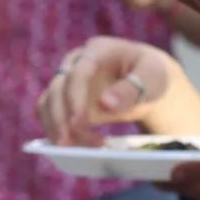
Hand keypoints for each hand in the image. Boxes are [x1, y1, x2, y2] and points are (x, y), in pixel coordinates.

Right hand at [36, 36, 199, 147]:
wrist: (145, 80)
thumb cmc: (150, 75)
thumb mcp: (151, 79)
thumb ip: (131, 89)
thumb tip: (105, 104)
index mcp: (98, 51)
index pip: (79, 72)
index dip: (75, 98)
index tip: (78, 123)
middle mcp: (76, 62)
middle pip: (57, 89)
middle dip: (61, 119)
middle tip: (70, 144)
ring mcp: (68, 80)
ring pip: (48, 103)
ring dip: (57, 127)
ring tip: (78, 148)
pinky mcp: (64, 99)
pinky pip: (50, 115)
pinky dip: (58, 131)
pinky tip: (78, 145)